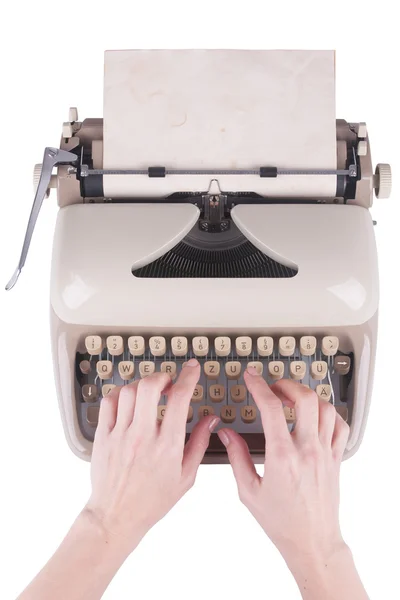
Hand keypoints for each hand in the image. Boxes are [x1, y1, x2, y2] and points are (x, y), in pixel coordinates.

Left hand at [85, 359, 218, 555]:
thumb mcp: (186, 476)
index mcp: (168, 445)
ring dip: (142, 385)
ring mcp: (121, 435)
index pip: (180, 399)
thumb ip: (200, 443)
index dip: (189, 377)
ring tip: (149, 393)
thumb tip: (211, 420)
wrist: (116, 516)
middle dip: (162, 376)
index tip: (193, 368)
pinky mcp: (103, 436)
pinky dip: (120, 394)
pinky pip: (109, 402)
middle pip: (150, 387)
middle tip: (168, 381)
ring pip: (129, 391)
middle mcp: (143, 436)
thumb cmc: (152, 500)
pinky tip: (128, 401)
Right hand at [217, 370, 349, 562]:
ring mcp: (325, 453)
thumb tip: (226, 434)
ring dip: (308, 396)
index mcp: (281, 457)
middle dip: (287, 384)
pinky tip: (316, 416)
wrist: (312, 541)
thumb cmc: (280, 521)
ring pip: (325, 408)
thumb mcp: (248, 491)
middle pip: (304, 399)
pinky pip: (340, 426)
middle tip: (274, 386)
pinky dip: (329, 413)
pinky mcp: (336, 459)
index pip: (271, 408)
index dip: (258, 386)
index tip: (251, 377)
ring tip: (293, 398)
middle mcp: (306, 450)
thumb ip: (236, 458)